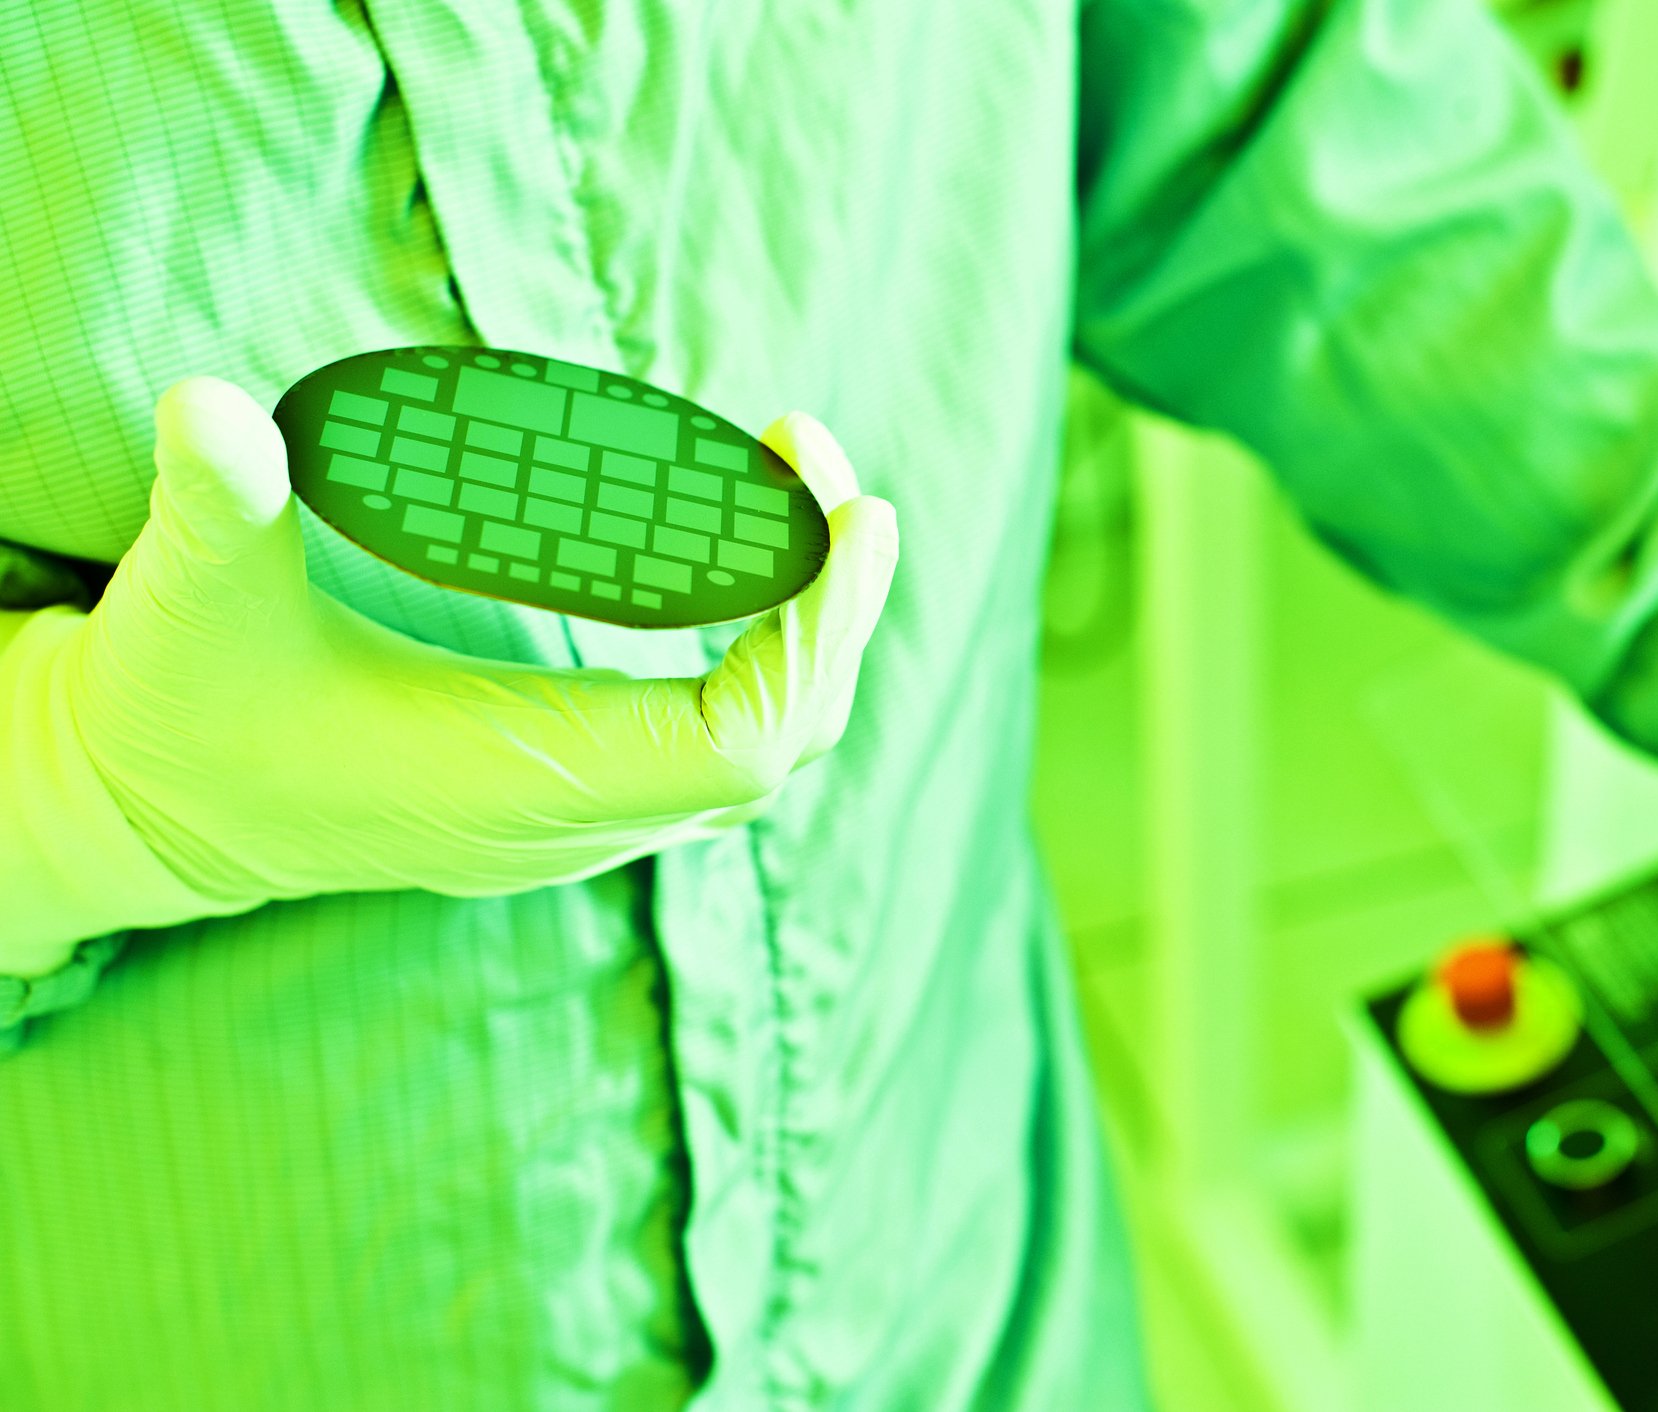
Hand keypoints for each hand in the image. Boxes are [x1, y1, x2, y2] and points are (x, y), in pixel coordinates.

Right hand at [1, 377, 896, 964]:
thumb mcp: (195, 596)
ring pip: (753, 756)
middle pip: (776, 745)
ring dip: (809, 641)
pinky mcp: (564, 797)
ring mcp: (573, 820)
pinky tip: (756, 578)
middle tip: (840, 479)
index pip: (734, 745)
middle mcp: (567, 820)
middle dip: (833, 616)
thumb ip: (215, 501)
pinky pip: (711, 747)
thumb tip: (209, 406)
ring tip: (825, 512)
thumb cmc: (181, 705)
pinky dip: (761, 666)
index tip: (842, 513)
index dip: (808, 639)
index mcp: (512, 784)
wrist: (151, 807)